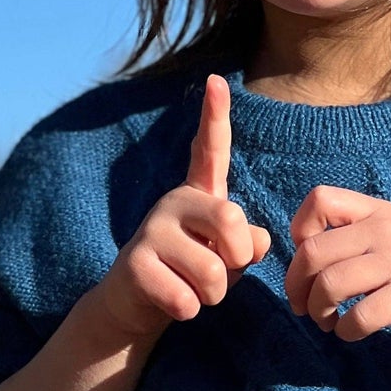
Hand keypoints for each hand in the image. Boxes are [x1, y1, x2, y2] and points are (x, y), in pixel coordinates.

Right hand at [93, 74, 271, 339]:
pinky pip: (186, 298)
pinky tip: (174, 303)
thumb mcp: (229, 256)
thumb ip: (248, 242)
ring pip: (212, 272)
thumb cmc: (194, 274)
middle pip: (231, 222)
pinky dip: (189, 310)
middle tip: (222, 272)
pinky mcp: (134, 265)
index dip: (215, 117)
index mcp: (200, 194)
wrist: (140, 306)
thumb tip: (255, 240)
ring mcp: (151, 231)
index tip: (217, 80)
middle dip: (238, 261)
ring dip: (214, 295)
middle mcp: (174, 202)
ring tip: (194, 289)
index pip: (209, 150)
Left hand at [284, 184, 390, 348]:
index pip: (319, 200)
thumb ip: (360, 234)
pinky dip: (345, 331)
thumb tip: (305, 254)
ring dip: (318, 312)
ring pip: (329, 285)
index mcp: (381, 212)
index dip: (299, 232)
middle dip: (297, 286)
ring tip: (328, 323)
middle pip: (313, 252)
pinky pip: (357, 317)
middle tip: (304, 307)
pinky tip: (352, 333)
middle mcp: (387, 231)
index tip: (310, 263)